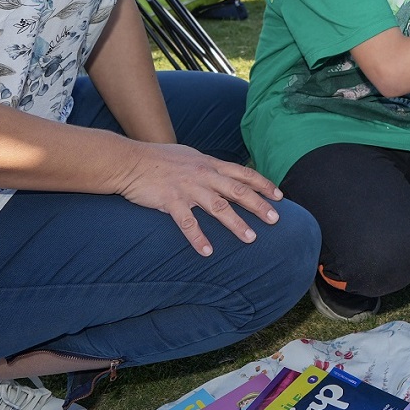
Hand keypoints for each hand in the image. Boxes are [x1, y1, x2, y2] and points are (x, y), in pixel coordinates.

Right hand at [113, 142, 285, 256]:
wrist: (130, 161)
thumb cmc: (160, 159)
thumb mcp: (190, 157)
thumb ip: (208, 167)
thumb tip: (223, 174)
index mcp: (209, 164)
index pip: (243, 174)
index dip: (263, 184)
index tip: (280, 196)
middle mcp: (203, 175)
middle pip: (238, 191)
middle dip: (258, 206)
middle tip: (275, 220)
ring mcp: (188, 188)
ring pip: (218, 207)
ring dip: (236, 224)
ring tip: (251, 238)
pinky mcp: (170, 201)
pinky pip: (187, 223)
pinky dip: (198, 238)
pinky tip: (207, 252)